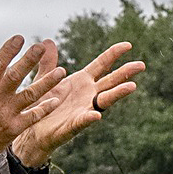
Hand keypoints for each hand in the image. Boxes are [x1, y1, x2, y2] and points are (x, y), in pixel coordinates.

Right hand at [0, 37, 65, 169]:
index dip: (9, 50)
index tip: (20, 38)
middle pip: (15, 75)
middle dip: (29, 60)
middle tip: (41, 47)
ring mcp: (5, 114)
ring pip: (30, 94)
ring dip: (47, 82)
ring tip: (61, 71)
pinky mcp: (13, 129)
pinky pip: (33, 116)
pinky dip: (45, 108)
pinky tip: (57, 99)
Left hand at [10, 41, 143, 167]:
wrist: (31, 132)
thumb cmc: (40, 106)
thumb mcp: (43, 81)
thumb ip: (48, 64)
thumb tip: (48, 41)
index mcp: (81, 81)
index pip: (102, 65)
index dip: (114, 54)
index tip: (128, 45)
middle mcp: (87, 95)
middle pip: (110, 81)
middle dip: (125, 72)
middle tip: (141, 65)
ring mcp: (83, 110)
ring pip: (104, 100)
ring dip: (117, 93)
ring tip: (131, 87)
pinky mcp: (72, 126)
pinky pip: (82, 121)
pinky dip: (89, 118)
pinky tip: (95, 115)